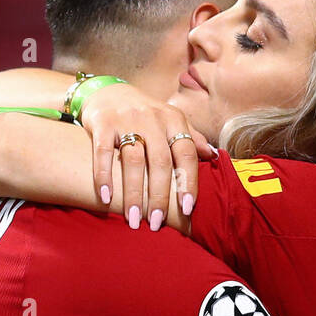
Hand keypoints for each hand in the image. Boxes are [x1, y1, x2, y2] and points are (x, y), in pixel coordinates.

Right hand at [78, 82, 212, 228]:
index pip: (186, 154)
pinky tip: (106, 197)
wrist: (108, 92)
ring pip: (133, 161)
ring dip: (133, 193)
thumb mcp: (171, 120)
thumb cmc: (145, 115)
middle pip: (160, 162)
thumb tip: (213, 156)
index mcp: (174, 120)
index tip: (187, 209)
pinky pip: (103, 153)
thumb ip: (191, 137)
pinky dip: (104, 176)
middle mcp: (153, 118)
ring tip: (132, 219)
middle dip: (159, 196)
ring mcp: (127, 119)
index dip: (188, 182)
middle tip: (156, 223)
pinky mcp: (103, 123)